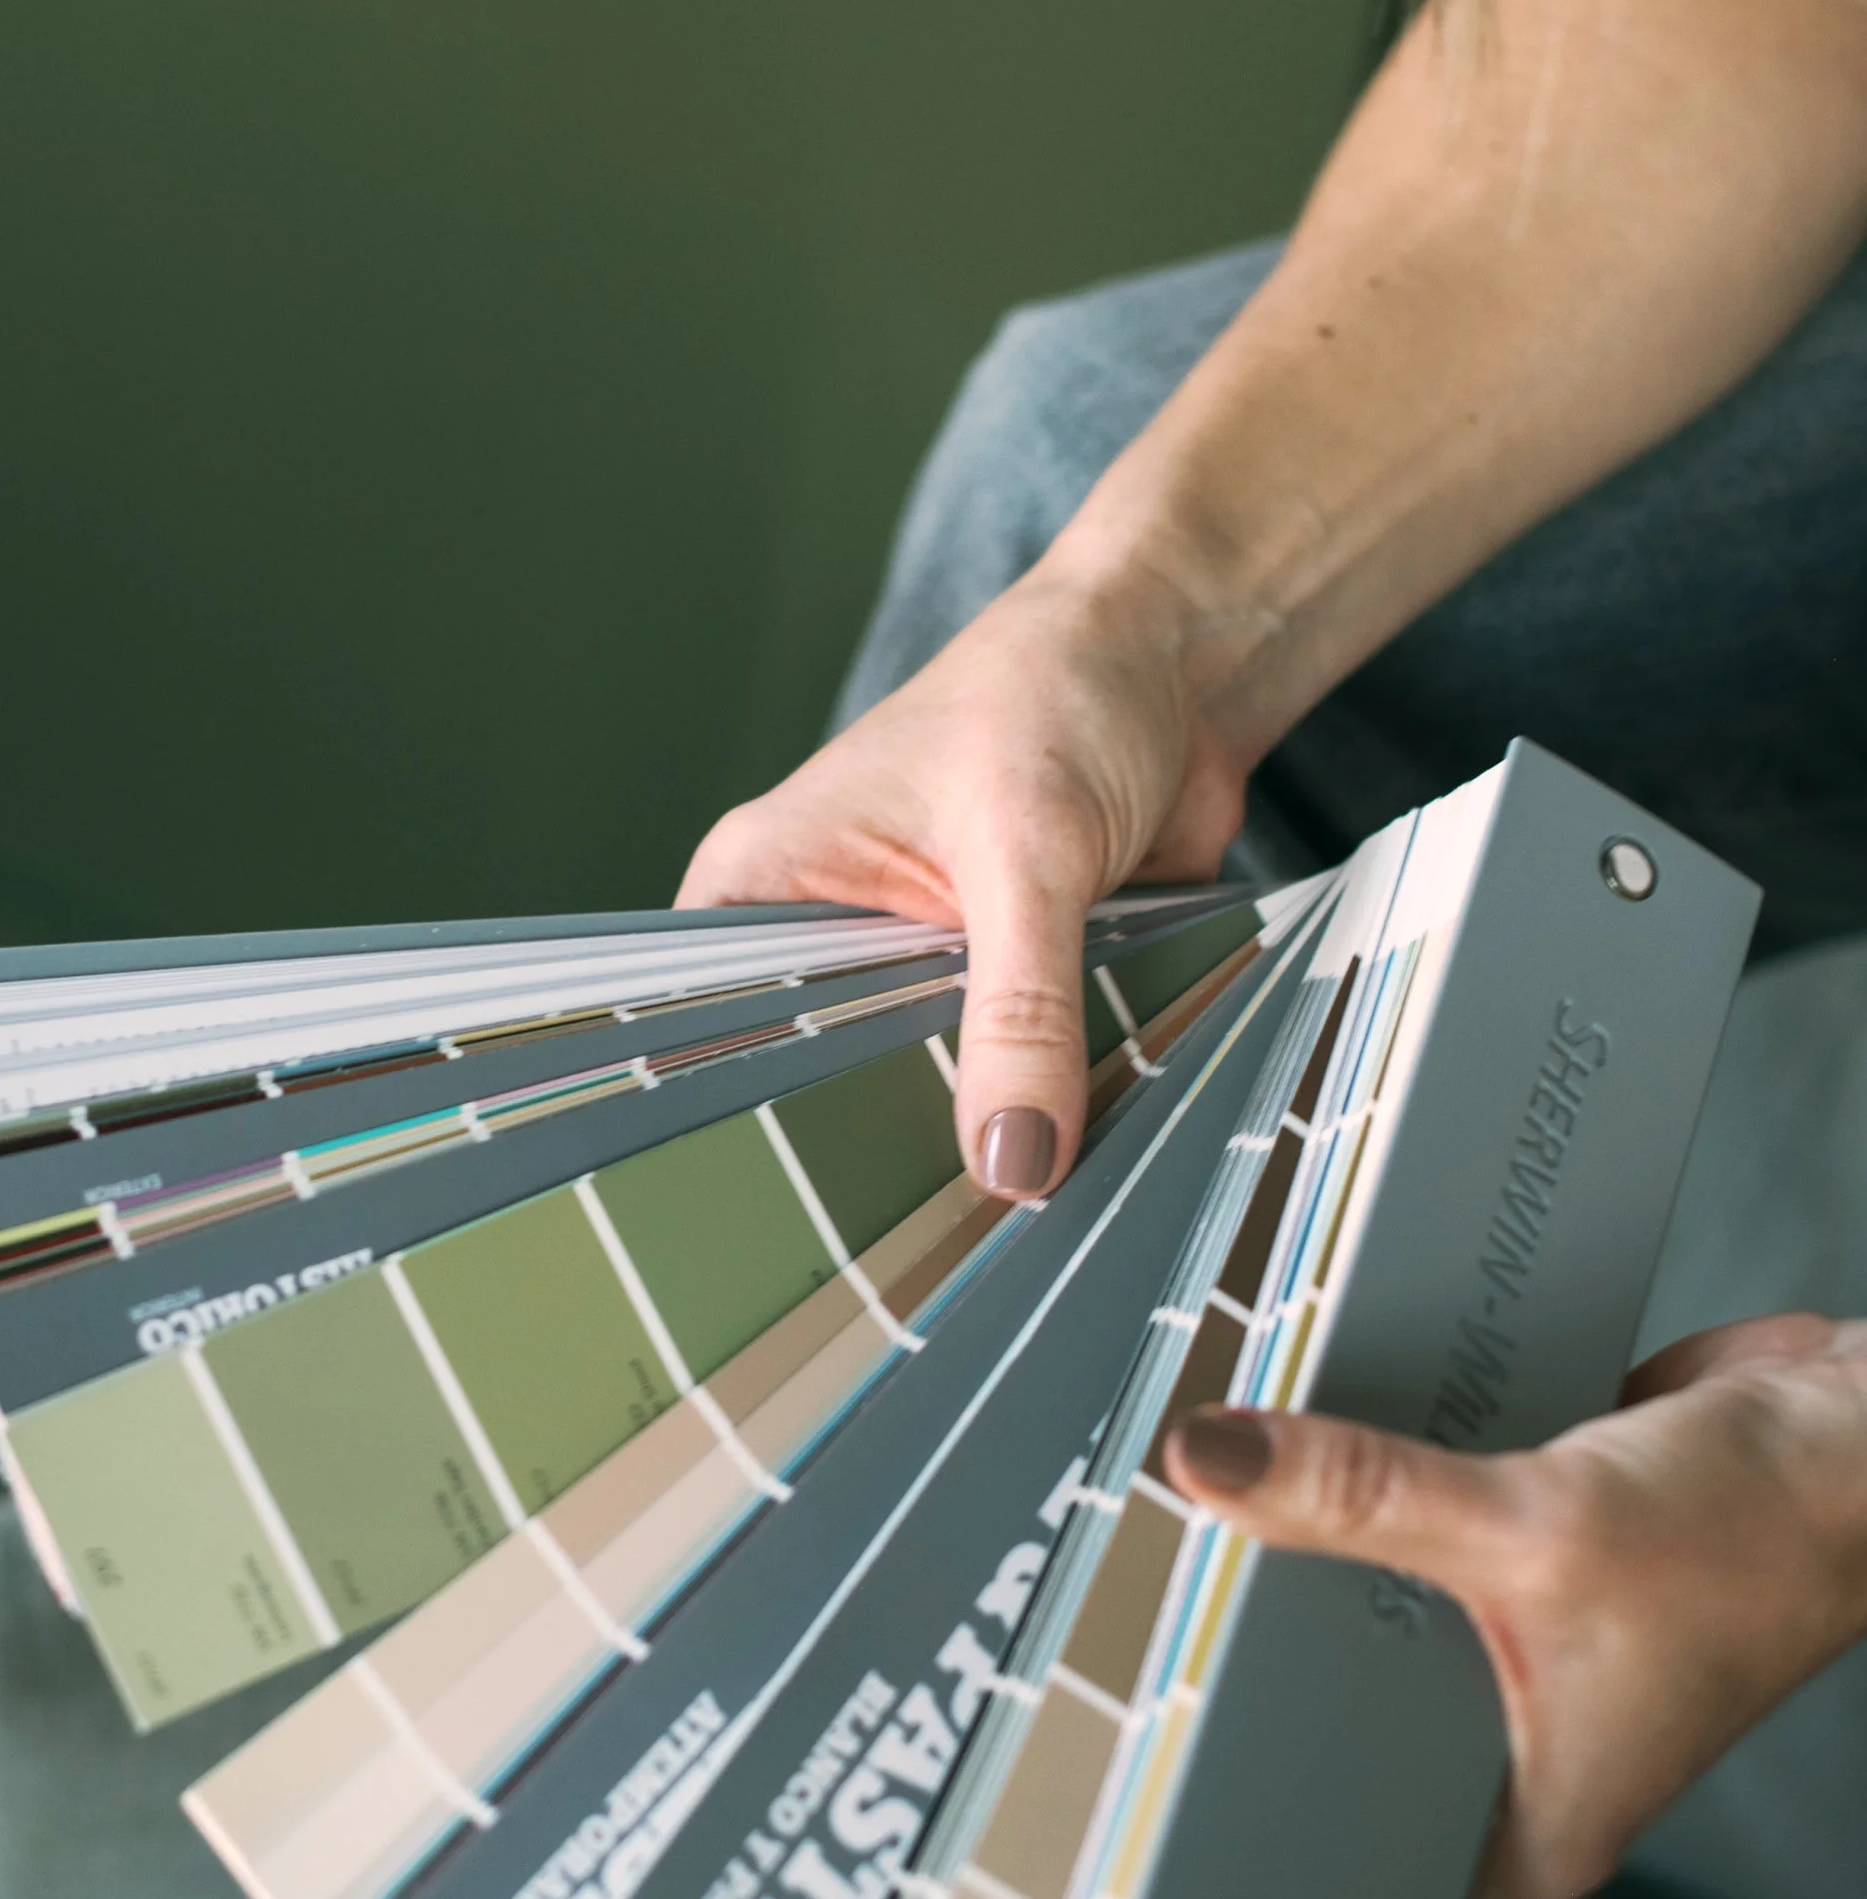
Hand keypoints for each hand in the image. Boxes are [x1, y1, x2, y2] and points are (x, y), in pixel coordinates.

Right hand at [679, 553, 1258, 1199]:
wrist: (1182, 660)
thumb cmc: (1058, 690)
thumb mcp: (1028, 852)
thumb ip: (1020, 1009)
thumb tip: (1013, 1162)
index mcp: (768, 885)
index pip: (717, 1028)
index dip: (753, 1121)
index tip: (791, 1221)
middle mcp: (828, 933)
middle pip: (827, 1081)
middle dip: (884, 1147)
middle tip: (918, 1238)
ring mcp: (917, 966)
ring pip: (929, 1090)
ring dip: (979, 1133)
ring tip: (1001, 1218)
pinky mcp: (1002, 988)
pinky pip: (1014, 1082)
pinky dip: (1047, 1110)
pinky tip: (1069, 1170)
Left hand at [1166, 1314, 1866, 1898]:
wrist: (1866, 1431)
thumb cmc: (1762, 1532)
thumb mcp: (1539, 1523)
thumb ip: (1362, 1494)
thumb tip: (1205, 1461)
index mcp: (1526, 1832)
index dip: (1247, 1898)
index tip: (1116, 1878)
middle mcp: (1511, 1763)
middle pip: (1326, 1755)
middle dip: (1230, 1708)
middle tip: (1083, 1682)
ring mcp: (1509, 1662)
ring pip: (1353, 1640)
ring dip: (1280, 1590)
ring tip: (1136, 1562)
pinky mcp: (1509, 1566)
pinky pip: (1394, 1551)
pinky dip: (1346, 1515)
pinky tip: (1256, 1474)